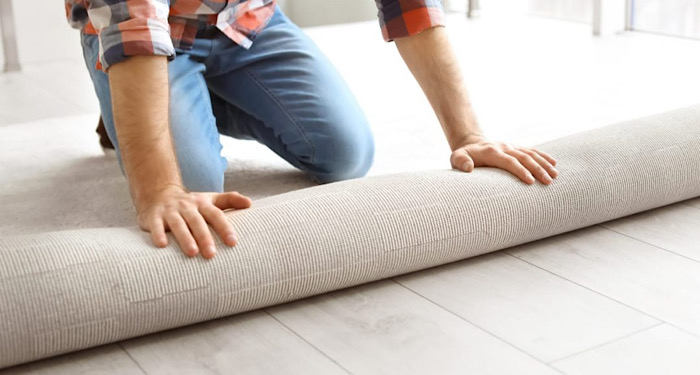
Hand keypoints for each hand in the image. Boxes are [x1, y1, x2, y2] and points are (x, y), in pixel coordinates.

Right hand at [136, 186, 251, 258]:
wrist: (158, 193)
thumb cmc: (190, 204)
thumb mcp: (210, 199)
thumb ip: (230, 200)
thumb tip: (250, 204)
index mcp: (202, 204)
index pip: (216, 215)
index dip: (225, 228)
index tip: (233, 243)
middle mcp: (187, 207)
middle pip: (197, 221)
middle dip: (205, 237)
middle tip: (212, 255)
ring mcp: (170, 211)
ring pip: (178, 224)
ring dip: (185, 238)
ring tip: (192, 253)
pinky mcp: (153, 216)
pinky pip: (155, 225)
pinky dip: (158, 234)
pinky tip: (161, 245)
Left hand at [450, 139, 558, 184]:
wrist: (470, 144)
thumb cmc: (463, 157)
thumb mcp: (455, 158)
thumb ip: (460, 162)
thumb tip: (468, 168)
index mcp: (492, 152)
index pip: (509, 161)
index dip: (520, 170)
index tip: (530, 181)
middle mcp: (504, 147)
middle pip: (524, 157)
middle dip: (537, 169)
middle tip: (548, 182)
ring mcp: (511, 146)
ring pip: (531, 153)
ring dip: (544, 164)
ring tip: (555, 176)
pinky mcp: (516, 148)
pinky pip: (532, 150)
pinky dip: (543, 156)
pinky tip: (554, 163)